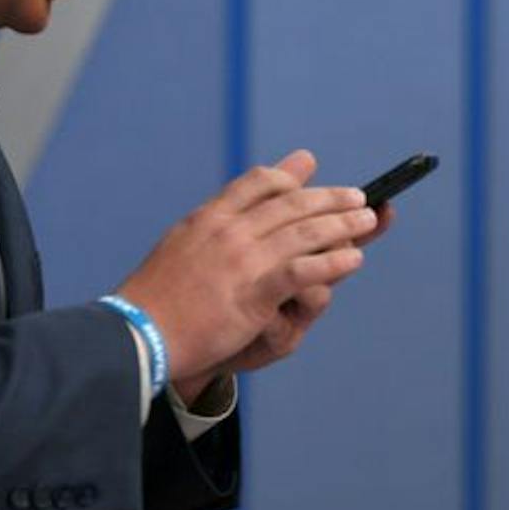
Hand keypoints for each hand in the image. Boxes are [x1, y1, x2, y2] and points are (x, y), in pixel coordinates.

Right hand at [113, 150, 374, 397]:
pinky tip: (353, 260)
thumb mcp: (182, 245)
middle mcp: (228, 231)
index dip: (289, 177)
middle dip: (330, 198)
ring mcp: (242, 260)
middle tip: (358, 198)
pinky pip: (303, 271)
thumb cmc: (158, 296)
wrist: (138, 334)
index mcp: (209, 218)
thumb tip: (230, 208)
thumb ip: (215, 222)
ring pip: (304, 232)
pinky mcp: (253, 293)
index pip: (257, 182)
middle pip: (291, 203)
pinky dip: (332, 262)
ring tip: (369, 222)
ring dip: (343, 224)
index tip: (311, 175)